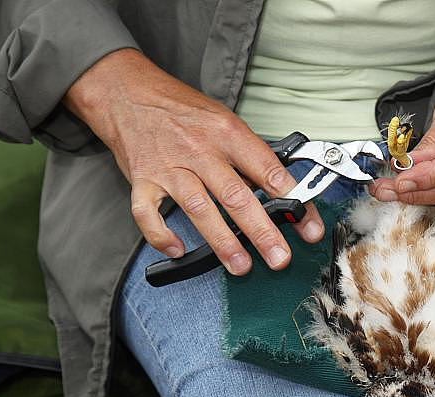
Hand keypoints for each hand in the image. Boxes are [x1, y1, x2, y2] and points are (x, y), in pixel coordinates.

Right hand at [63, 48, 323, 274]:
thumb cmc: (184, 111)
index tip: (307, 224)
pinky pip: (148, 213)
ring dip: (222, 241)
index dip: (291, 198)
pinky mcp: (142, 180)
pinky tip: (178, 249)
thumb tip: (285, 191)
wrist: (127, 92)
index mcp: (227, 133)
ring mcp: (169, 167)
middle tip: (279, 258)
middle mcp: (200, 150)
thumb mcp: (225, 122)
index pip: (266, 168)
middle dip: (261, 231)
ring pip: (199, 208)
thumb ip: (251, 156)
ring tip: (241, 266)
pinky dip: (161, 235)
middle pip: (236, 196)